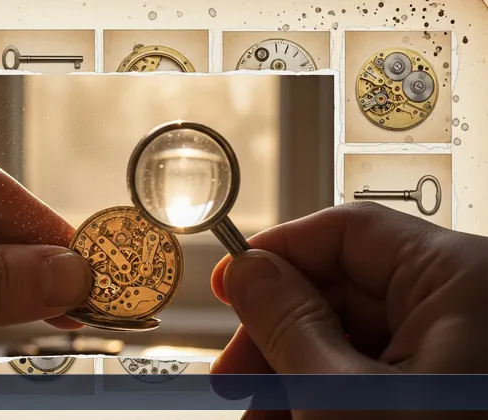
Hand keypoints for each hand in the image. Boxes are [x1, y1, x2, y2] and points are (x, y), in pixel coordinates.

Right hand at [210, 202, 486, 419]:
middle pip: (346, 288)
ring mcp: (461, 353)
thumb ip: (285, 322)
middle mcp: (468, 306)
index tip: (229, 286)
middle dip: (279, 335)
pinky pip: (374, 374)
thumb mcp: (341, 397)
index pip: (349, 231)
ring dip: (294, 375)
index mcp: (461, 280)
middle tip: (232, 379)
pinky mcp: (449, 390)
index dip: (278, 253)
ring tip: (257, 417)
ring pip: (353, 338)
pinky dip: (327, 395)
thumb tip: (245, 270)